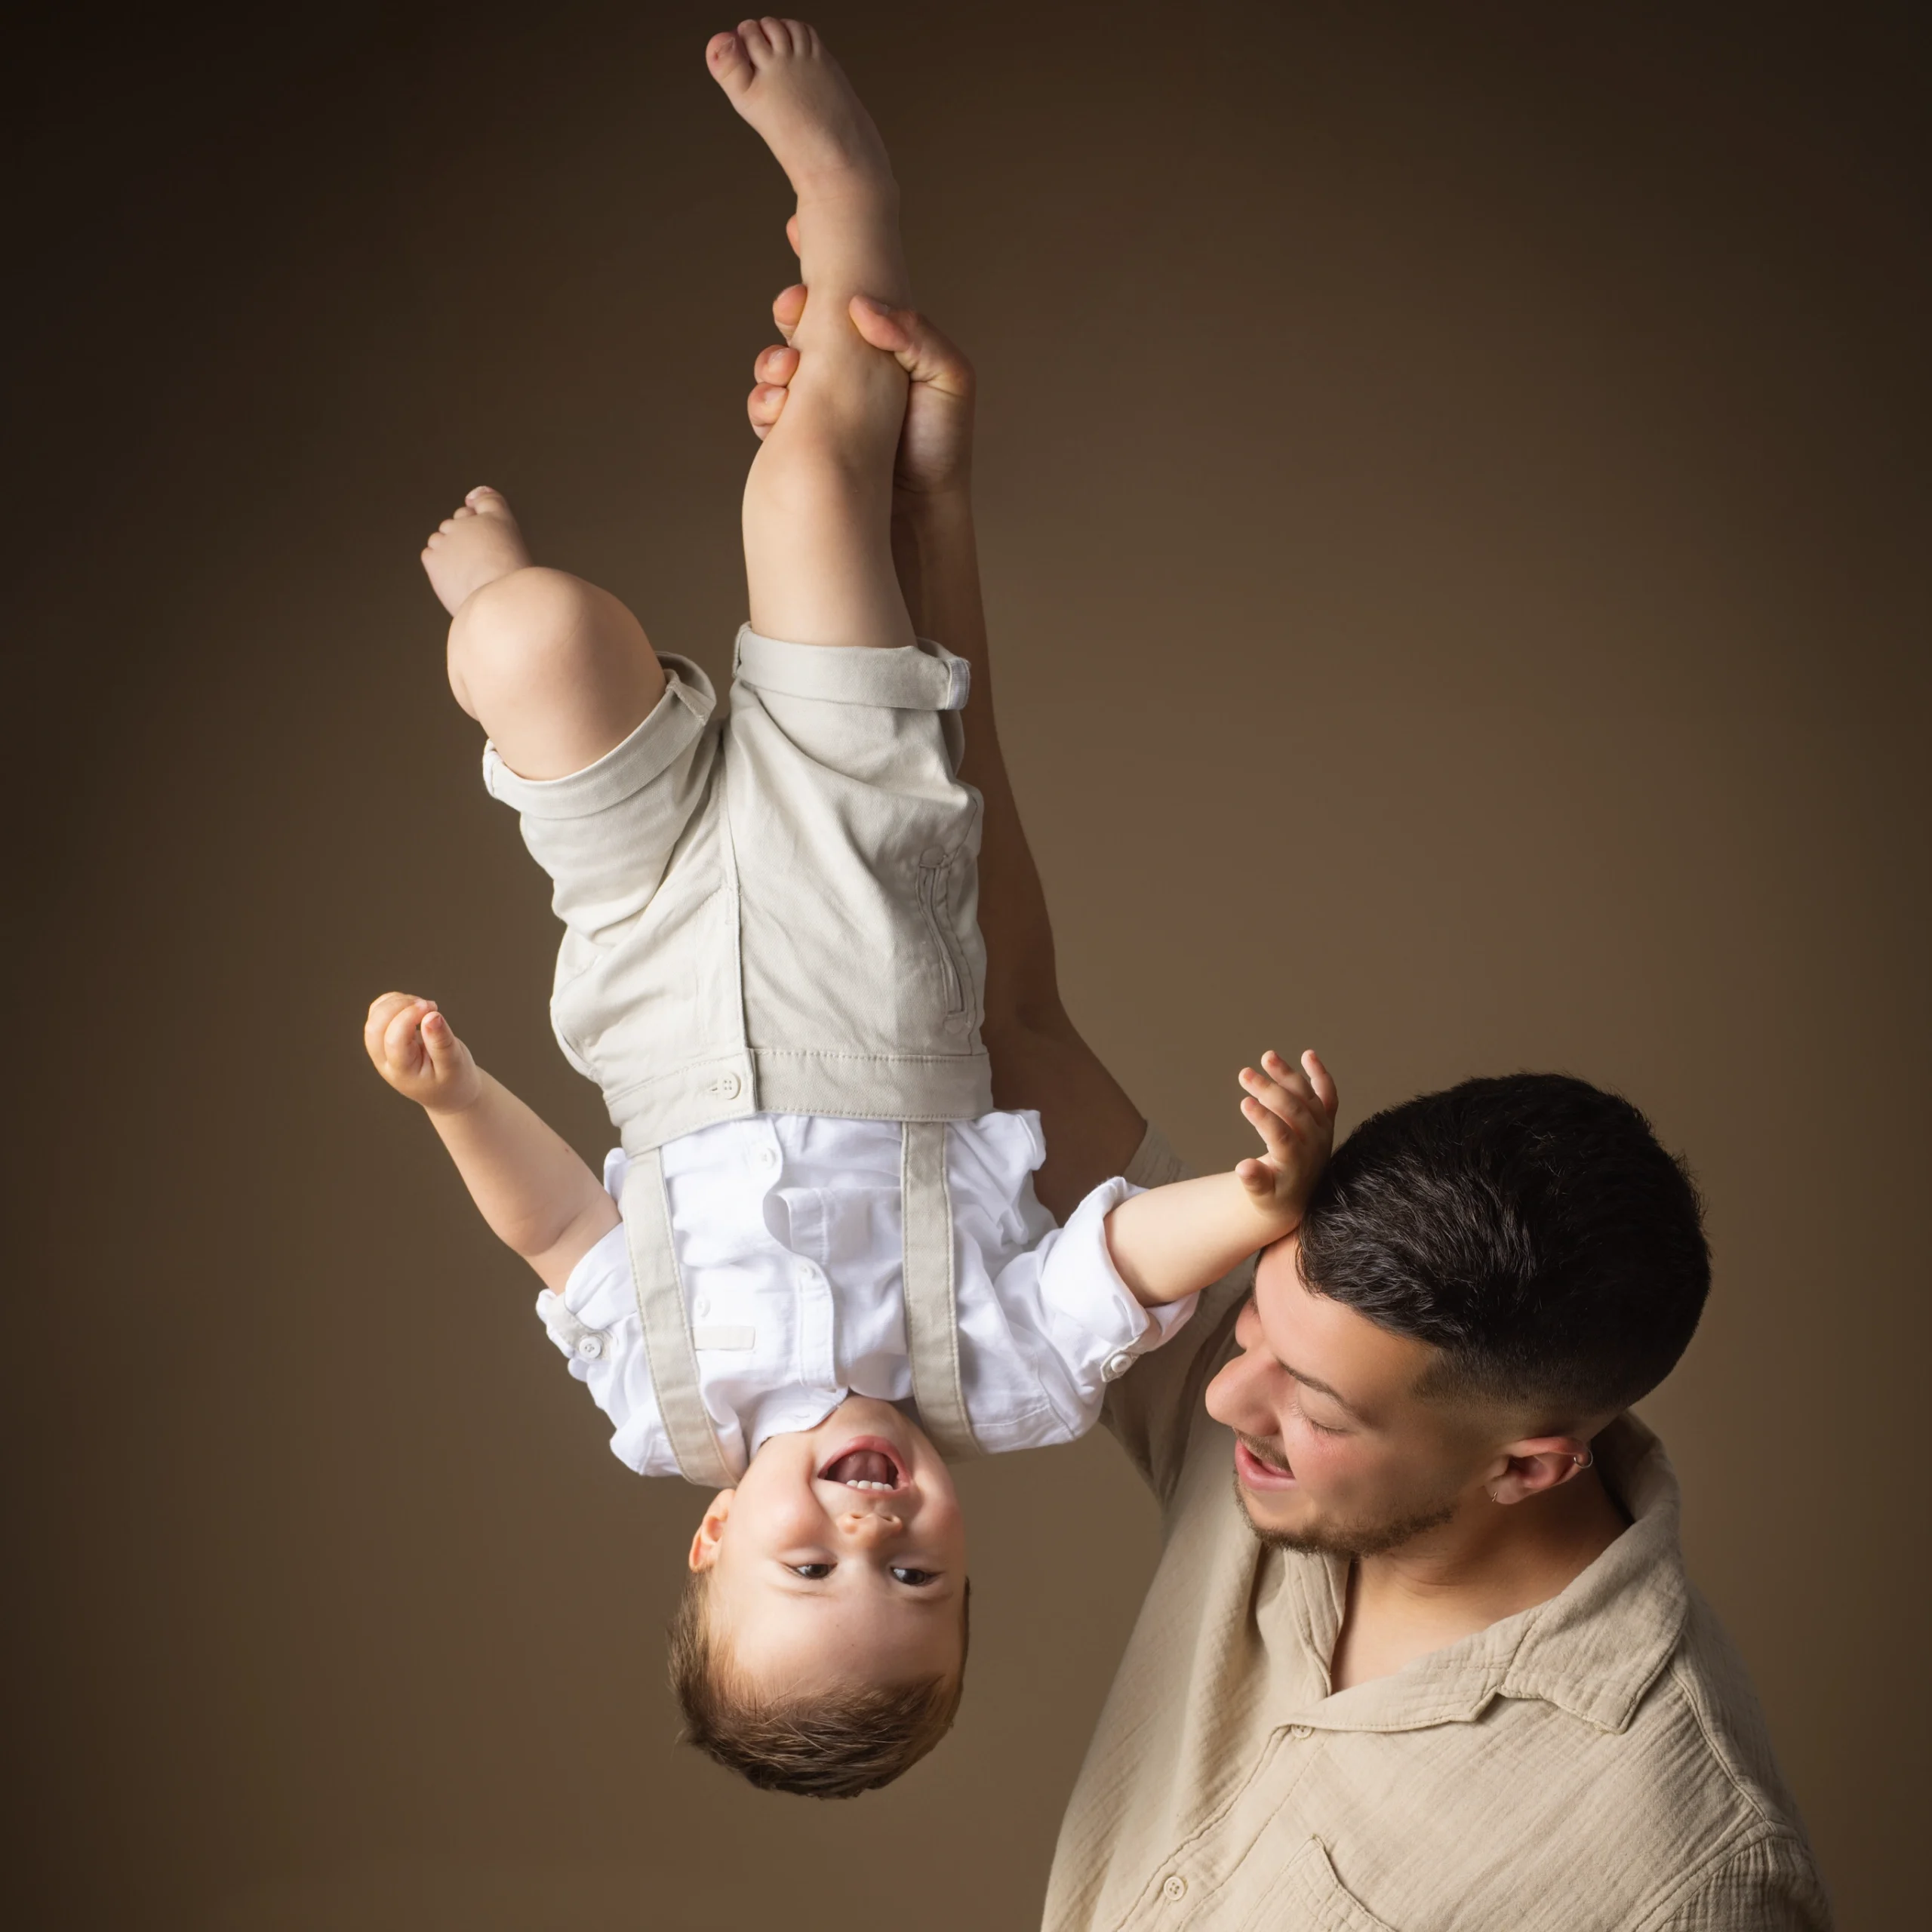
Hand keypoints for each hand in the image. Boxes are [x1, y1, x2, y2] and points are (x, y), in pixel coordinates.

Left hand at [364, 992, 481, 1114]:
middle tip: (427, 1005)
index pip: (394, 1039)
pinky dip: (394, 1002)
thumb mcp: (454, 1064)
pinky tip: (415, 1007)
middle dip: (398, 1006)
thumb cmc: (454, 1080)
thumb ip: (442, 1042)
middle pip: (375, 1027)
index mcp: (402, 1072)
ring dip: (396, 1002)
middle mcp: (385, 1061)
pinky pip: (379, 1013)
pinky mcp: (385, 1038)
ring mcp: (382, 1049)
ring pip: (374, 1017)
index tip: (433, 1008)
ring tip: (424, 1006)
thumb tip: (431, 1016)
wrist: (448, 1091)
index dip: (409, 1017)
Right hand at [746, 222, 973, 498]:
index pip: (844, 293)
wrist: (920, 515)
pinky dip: (766, 404)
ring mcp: (818, 404)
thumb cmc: (942, 445)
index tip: (799, 231)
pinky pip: (766, 411)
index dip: (819, 262)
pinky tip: (780, 406)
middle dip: (791, 311)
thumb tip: (860, 305)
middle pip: (801, 321)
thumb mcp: (949, 379)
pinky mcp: (799, 438)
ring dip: (774, 361)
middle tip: (794, 311)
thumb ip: (915, 334)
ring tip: (788, 371)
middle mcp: (845, 368)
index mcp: (879, 343)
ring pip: (777, 364)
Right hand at [1233, 1050, 1338, 1227]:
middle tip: (1244, 1074)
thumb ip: (1254, 1182)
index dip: (1264, 1119)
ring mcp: (1322, 1129)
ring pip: (1307, 1096)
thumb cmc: (1274, 1196)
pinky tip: (1308, 1055)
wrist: (1298, 1197)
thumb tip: (1243, 1168)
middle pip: (1294, 1111)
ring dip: (1287, 1075)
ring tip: (1266, 1057)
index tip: (1244, 1102)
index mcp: (1297, 1164)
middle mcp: (1315, 1143)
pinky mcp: (1325, 1119)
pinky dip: (1319, 1074)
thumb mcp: (1260, 1196)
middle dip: (1269, 1090)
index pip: (1281, 1136)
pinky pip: (1327, 1094)